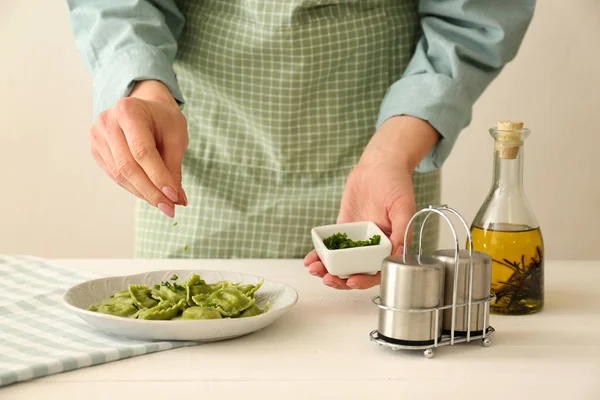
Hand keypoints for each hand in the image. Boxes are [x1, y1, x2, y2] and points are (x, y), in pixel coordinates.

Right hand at [90, 80, 188, 217]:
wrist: (146, 106)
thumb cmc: (164, 120)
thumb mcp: (176, 136)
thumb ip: (174, 166)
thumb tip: (176, 200)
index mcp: (128, 110)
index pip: (142, 152)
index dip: (159, 177)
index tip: (175, 198)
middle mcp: (107, 121)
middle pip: (128, 166)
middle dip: (151, 192)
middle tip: (170, 209)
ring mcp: (97, 136)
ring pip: (120, 175)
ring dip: (144, 193)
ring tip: (165, 204)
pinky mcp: (96, 149)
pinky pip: (115, 176)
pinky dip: (134, 188)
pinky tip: (150, 194)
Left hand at [304, 116, 438, 289]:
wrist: (379, 165)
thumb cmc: (396, 184)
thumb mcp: (404, 207)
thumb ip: (401, 231)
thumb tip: (396, 255)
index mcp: (390, 246)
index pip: (377, 272)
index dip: (365, 280)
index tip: (352, 281)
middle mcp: (372, 246)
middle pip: (355, 271)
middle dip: (340, 279)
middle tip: (327, 279)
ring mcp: (356, 239)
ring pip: (340, 262)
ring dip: (327, 270)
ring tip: (313, 269)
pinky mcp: (343, 229)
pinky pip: (330, 246)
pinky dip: (319, 254)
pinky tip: (310, 259)